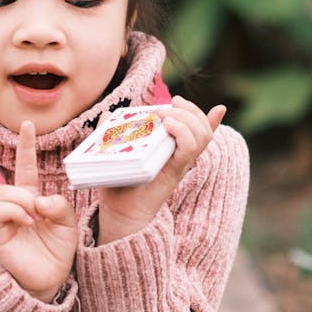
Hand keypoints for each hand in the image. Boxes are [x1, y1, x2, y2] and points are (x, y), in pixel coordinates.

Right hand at [0, 120, 77, 301]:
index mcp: (30, 199)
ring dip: (22, 201)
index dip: (26, 146)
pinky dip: (17, 212)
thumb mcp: (67, 222)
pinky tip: (28, 222)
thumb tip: (36, 200)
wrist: (50, 280)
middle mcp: (11, 207)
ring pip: (3, 194)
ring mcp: (0, 220)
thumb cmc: (57, 252)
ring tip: (35, 218)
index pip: (25, 167)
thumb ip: (58, 204)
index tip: (28, 124)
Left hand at [95, 97, 226, 244]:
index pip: (199, 130)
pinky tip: (168, 124)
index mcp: (172, 151)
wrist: (118, 212)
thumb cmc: (117, 185)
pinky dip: (183, 132)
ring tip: (166, 115)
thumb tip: (109, 114)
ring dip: (187, 117)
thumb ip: (114, 132)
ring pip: (201, 136)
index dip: (199, 113)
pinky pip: (189, 149)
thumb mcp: (116, 154)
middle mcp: (180, 157)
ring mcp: (179, 164)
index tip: (179, 99)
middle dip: (191, 110)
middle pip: (203, 128)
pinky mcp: (174, 171)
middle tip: (171, 103)